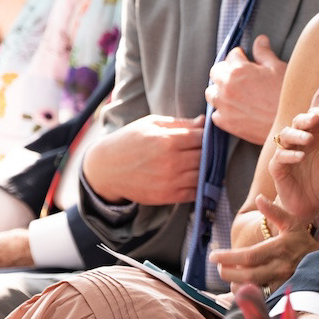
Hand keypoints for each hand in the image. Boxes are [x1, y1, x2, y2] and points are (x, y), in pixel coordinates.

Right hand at [82, 114, 205, 205]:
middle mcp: (171, 161)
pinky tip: (199, 178)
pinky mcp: (168, 196)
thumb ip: (179, 123)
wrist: (107, 169)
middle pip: (205, 156)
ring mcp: (170, 181)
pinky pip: (195, 192)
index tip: (209, 136)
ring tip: (207, 164)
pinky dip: (201, 186)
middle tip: (211, 150)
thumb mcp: (151, 124)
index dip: (208, 136)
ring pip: (203, 175)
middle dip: (210, 153)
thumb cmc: (129, 141)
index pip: (202, 137)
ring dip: (208, 170)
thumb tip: (204, 122)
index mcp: (167, 139)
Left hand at [205, 35, 286, 143]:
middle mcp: (227, 87)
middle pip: (216, 72)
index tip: (246, 61)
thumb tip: (260, 40)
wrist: (292, 124)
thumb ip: (264, 53)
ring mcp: (225, 106)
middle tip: (240, 76)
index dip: (241, 56)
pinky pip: (216, 114)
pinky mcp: (227, 123)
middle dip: (227, 71)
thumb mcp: (278, 69)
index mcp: (239, 70)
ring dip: (220, 90)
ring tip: (235, 93)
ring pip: (211, 93)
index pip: (232, 55)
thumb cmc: (288, 94)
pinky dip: (223, 111)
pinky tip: (236, 110)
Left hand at [215, 195, 318, 289]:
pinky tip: (239, 285)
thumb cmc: (303, 240)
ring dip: (235, 283)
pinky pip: (259, 297)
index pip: (249, 256)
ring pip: (252, 288)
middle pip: (247, 275)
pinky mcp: (282, 292)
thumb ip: (274, 211)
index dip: (229, 257)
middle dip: (228, 272)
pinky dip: (246, 292)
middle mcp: (280, 267)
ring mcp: (282, 282)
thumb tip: (259, 198)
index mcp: (280, 248)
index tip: (213, 256)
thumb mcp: (292, 222)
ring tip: (228, 274)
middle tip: (218, 267)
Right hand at [271, 106, 318, 223]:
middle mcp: (300, 142)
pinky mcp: (278, 169)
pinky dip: (289, 155)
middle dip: (305, 119)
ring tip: (309, 139)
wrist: (311, 206)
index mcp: (316, 137)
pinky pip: (279, 158)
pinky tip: (301, 156)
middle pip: (297, 122)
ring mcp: (287, 154)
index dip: (318, 112)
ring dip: (297, 135)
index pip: (314, 117)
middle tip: (316, 119)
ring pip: (285, 136)